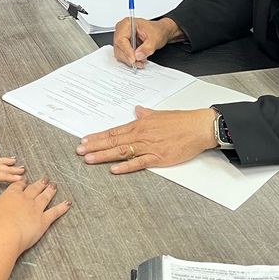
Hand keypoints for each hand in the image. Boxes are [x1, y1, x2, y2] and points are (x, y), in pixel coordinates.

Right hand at [0, 177, 70, 254]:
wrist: (3, 234)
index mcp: (11, 194)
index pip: (18, 185)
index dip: (22, 181)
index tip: (24, 178)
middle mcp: (25, 198)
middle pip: (34, 187)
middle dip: (40, 182)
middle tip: (45, 177)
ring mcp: (36, 208)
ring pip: (45, 196)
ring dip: (51, 191)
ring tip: (54, 185)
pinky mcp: (44, 220)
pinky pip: (55, 212)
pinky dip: (62, 208)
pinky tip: (68, 203)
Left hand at [76, 106, 216, 173]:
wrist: (198, 127)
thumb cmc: (181, 121)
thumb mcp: (159, 114)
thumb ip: (146, 114)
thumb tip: (137, 110)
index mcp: (140, 125)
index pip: (113, 131)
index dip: (97, 136)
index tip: (85, 140)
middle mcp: (141, 135)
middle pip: (113, 141)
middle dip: (94, 146)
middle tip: (79, 151)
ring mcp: (149, 147)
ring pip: (121, 151)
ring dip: (103, 155)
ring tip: (89, 159)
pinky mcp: (158, 158)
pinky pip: (138, 162)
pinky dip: (125, 166)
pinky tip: (114, 169)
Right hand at [112, 17, 178, 68]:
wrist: (159, 32)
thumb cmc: (156, 30)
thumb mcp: (155, 39)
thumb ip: (147, 48)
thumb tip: (138, 56)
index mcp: (127, 24)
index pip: (121, 39)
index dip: (126, 51)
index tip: (133, 59)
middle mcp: (121, 30)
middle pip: (118, 47)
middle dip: (128, 57)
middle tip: (138, 62)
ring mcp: (121, 38)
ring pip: (119, 53)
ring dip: (129, 60)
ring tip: (140, 62)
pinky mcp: (122, 45)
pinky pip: (122, 55)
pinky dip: (130, 60)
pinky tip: (138, 61)